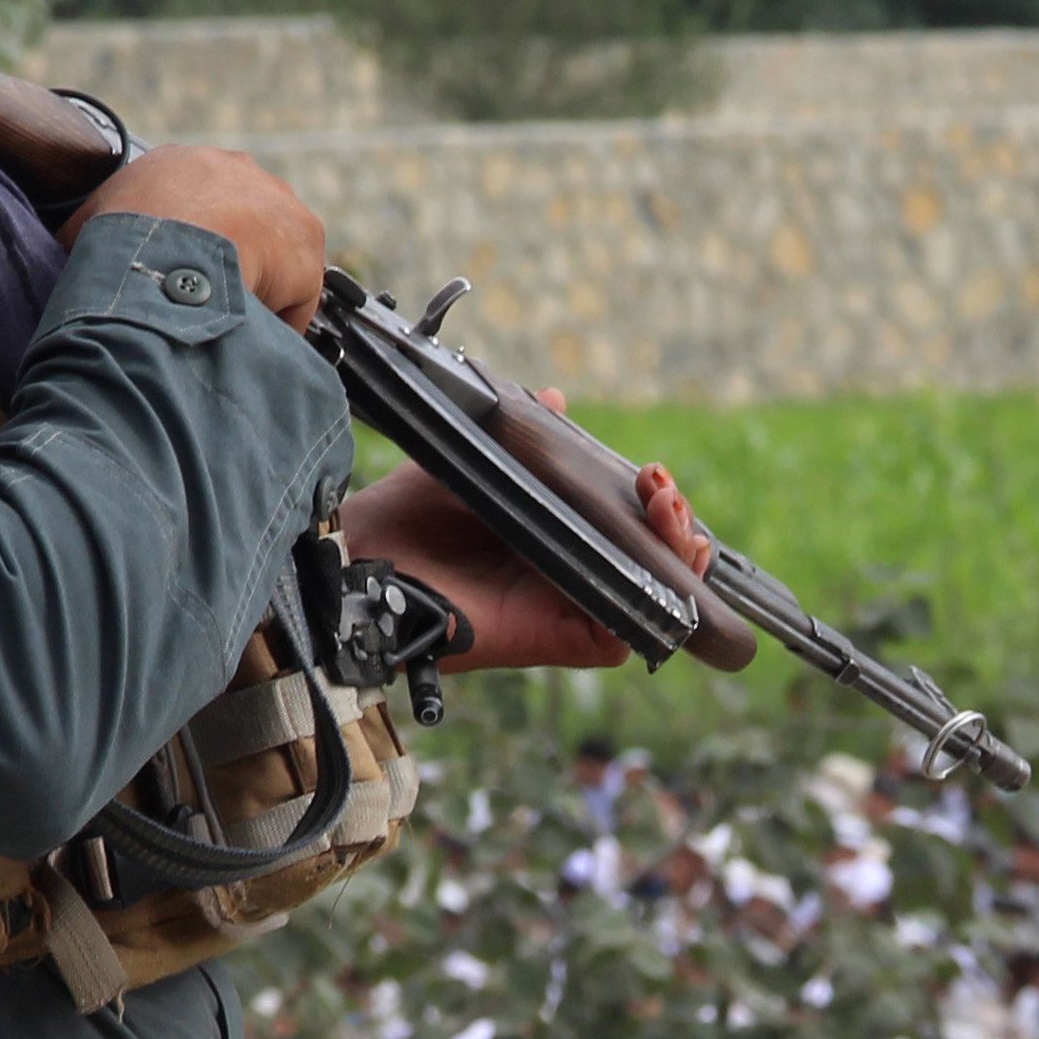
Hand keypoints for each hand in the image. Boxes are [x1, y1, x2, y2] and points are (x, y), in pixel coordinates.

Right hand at [70, 144, 326, 327]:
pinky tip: (256, 340)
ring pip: (275, 257)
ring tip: (235, 328)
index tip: (189, 276)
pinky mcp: (302, 240)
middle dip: (237, 261)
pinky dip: (282, 321)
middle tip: (216, 304)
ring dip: (260, 290)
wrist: (159, 250)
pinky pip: (297, 294)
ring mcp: (275, 201)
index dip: (197, 243)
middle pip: (248, 222)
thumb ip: (86, 235)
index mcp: (181, 164)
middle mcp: (234, 169)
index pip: (203, 202)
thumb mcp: (82, 231)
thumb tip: (70, 254)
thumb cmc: (114, 242)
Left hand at [343, 405, 713, 675]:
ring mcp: (564, 611)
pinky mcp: (559, 640)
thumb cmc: (403, 521)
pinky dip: (658, 603)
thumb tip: (554, 399)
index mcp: (547, 542)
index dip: (650, 506)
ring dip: (678, 555)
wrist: (360, 560)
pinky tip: (664, 559)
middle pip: (648, 564)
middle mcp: (562, 580)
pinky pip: (625, 634)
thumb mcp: (472, 464)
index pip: (621, 529)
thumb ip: (516, 440)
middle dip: (674, 524)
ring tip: (670, 510)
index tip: (651, 472)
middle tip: (661, 487)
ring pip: (652, 600)